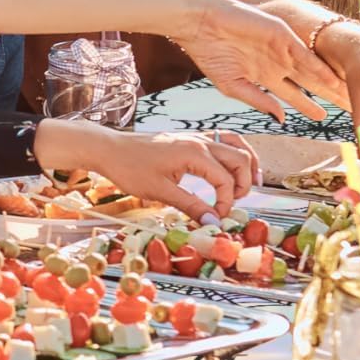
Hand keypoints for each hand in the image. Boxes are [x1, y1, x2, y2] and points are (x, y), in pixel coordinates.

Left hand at [48, 128, 259, 216]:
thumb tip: (213, 221)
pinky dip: (233, 153)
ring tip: (250, 184)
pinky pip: (222, 140)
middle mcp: (200, 141)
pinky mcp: (189, 139)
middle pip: (240, 159)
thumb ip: (190, 205)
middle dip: (243, 183)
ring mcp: (196, 137)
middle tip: (235, 204)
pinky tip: (231, 168)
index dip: (226, 202)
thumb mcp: (160, 192)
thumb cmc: (130, 168)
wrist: (109, 149)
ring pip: (235, 144)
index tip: (216, 218)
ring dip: (246, 163)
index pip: (226, 180)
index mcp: (195, 153)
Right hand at [175, 0, 344, 122]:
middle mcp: (277, 62)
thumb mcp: (233, 85)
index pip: (294, 94)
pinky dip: (316, 66)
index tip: (323, 118)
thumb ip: (258, 101)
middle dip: (328, 95)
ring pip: (311, 69)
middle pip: (309, 83)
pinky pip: (303, 54)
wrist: (201, 23)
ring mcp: (281, 48)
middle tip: (348, 107)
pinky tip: (331, 78)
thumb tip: (281, 119)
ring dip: (329, 83)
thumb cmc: (210, 52)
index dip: (308, 106)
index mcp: (265, 74)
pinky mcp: (281, 35)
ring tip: (348, 95)